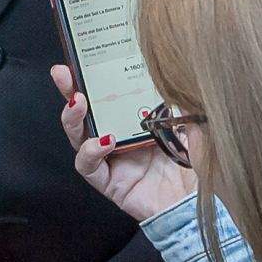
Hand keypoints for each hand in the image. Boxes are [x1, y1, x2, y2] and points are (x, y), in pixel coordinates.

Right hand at [53, 64, 195, 224]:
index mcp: (132, 121)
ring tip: (79, 104)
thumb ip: (175, 101)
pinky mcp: (110, 184)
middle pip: (84, 114)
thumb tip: (165, 70)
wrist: (198, 202)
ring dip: (73, 119)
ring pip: (77, 138)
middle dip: (69, 91)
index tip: (77, 59)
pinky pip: (89, 168)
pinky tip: (103, 142)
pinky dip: (91, 153)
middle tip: (63, 75)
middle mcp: (116, 138)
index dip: (89, 78)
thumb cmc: (192, 163)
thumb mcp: (186, 122)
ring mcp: (110, 161)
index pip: (104, 96)